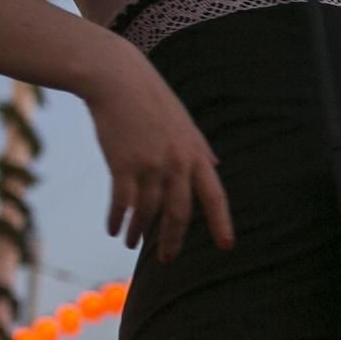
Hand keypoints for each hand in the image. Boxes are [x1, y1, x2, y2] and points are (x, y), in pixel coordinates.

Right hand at [84, 48, 233, 261]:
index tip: (226, 247)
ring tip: (132, 244)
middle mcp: (178, 164)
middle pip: (180, 213)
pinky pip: (122, 202)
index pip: (216, 197)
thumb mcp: (186, 124)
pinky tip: (114, 230)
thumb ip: (200, 149)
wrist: (119, 80)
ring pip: (148, 212)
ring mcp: (150, 165)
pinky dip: (118, 219)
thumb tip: (215, 166)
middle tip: (167, 259)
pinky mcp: (123, 164)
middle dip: (173, 240)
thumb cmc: (153, 101)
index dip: (222, 224)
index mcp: (198, 155)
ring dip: (139, 232)